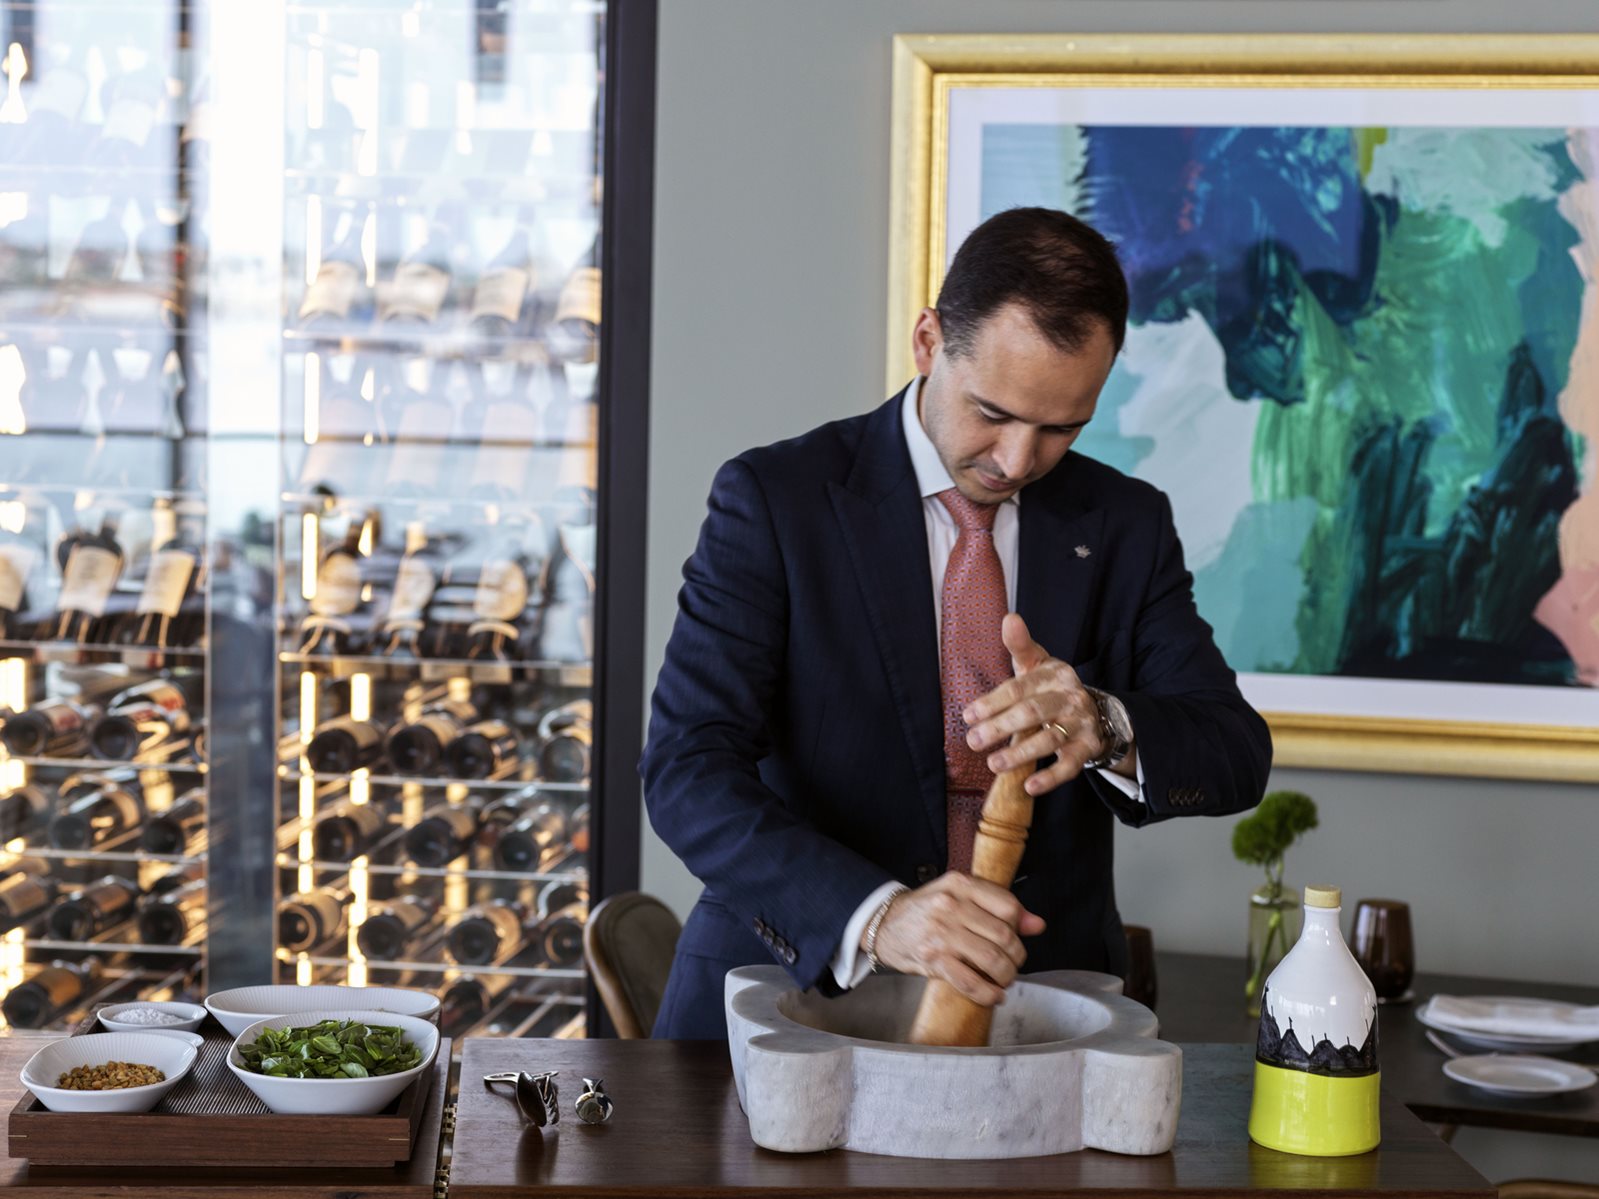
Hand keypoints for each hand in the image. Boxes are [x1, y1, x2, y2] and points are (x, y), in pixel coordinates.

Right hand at [869, 872, 1045, 1006]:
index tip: (1015, 936)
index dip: (1019, 925)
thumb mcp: (958, 895)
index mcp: (959, 884)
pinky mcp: (933, 961)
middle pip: (1004, 936)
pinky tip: (994, 995)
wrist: (883, 925)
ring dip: (1006, 976)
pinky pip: (971, 983)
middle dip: (1016, 956)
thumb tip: (1037, 925)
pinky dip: (989, 994)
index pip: (1008, 905)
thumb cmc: (925, 910)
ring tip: (1004, 979)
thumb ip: (997, 906)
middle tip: (1012, 962)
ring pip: (992, 960)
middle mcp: (950, 906)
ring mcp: (941, 934)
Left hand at [961, 613, 1119, 794]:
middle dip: (1001, 727)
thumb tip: (1009, 617)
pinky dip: (1050, 778)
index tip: (968, 715)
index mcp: (1055, 673)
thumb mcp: (1038, 664)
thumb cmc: (1052, 687)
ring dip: (1020, 753)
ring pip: (1050, 740)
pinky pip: (1069, 767)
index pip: (1020, 688)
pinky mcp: (1087, 749)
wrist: (1097, 712)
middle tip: (973, 741)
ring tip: (993, 764)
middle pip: (1032, 712)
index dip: (992, 702)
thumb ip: (1020, 645)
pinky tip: (1028, 786)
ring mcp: (1081, 724)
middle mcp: (1070, 697)